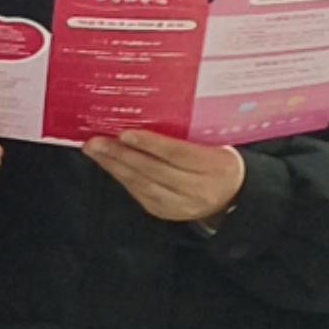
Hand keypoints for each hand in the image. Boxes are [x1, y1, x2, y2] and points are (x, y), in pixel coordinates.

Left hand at [87, 128, 246, 224]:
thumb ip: (188, 136)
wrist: (233, 194)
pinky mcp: (165, 212)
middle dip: (121, 155)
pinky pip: (138, 193)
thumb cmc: (219, 160)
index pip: (178, 154)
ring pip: (142, 184)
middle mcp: (198, 189)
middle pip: (154, 170)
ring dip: (114, 166)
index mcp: (215, 166)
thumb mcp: (215, 144)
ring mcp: (180, 205)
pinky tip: (108, 164)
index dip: (150, 144)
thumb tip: (148, 116)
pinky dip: (121, 176)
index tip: (126, 133)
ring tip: (94, 150)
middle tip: (96, 141)